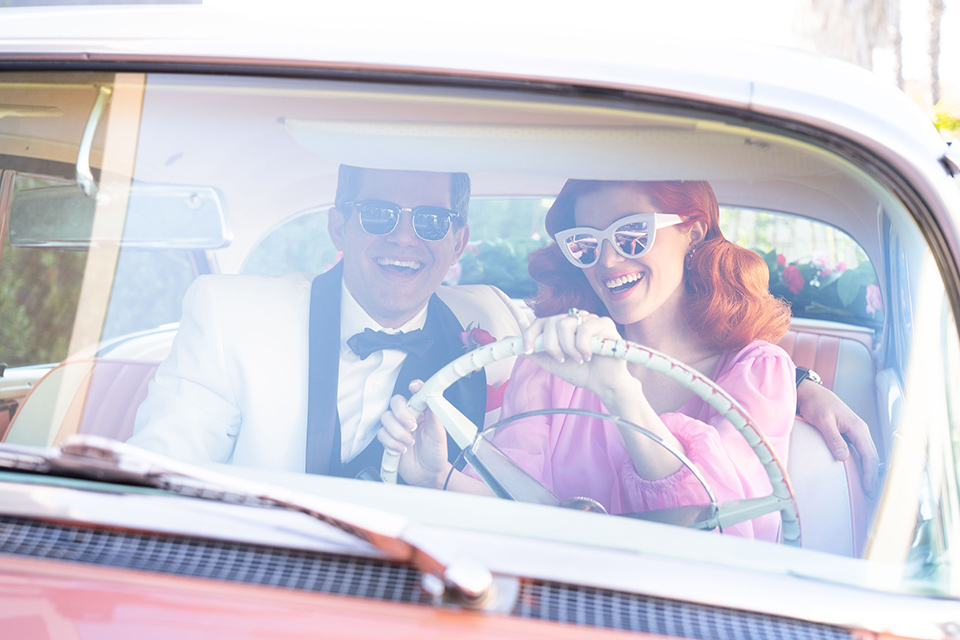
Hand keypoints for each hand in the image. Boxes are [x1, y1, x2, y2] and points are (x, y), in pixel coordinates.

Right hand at [377, 380, 450, 488]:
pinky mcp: (388, 440)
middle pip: (396, 403)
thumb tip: (431, 399)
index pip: (416, 394)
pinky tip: (402, 449)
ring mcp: (397, 428)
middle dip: (401, 414)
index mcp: (422, 412)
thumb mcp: (439, 435)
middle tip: (412, 426)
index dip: (414, 387)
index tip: (413, 387)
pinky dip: (392, 442)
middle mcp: (408, 417)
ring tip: (410, 442)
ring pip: (386, 418)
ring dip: (398, 432)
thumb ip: (434, 416)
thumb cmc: (435, 453)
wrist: (427, 474)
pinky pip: (382, 434)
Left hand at [521, 310, 637, 403]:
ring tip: (578, 359)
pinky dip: (583, 346)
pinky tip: (588, 356)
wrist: (603, 383)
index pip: (541, 322)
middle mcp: (574, 319)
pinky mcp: (604, 323)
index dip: (531, 335)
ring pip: (565, 323)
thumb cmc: (581, 372)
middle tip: (561, 359)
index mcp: (561, 327)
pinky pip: (585, 328)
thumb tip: (507, 340)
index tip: (528, 351)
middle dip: (552, 345)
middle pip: (551, 322)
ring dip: (568, 347)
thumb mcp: (552, 363)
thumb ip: (534, 351)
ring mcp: (589, 319)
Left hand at [797, 380, 879, 497]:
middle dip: (872, 475)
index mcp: (858, 428)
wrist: (811, 392)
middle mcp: (861, 430)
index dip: (870, 474)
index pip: (869, 455)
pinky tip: (858, 471)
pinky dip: (862, 461)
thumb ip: (834, 438)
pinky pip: (861, 450)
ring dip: (869, 469)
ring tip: (866, 486)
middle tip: (869, 494)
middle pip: (872, 456)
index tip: (868, 489)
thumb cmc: (816, 404)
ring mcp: (856, 431)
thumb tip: (844, 457)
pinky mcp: (850, 432)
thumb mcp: (823, 421)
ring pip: (868, 453)